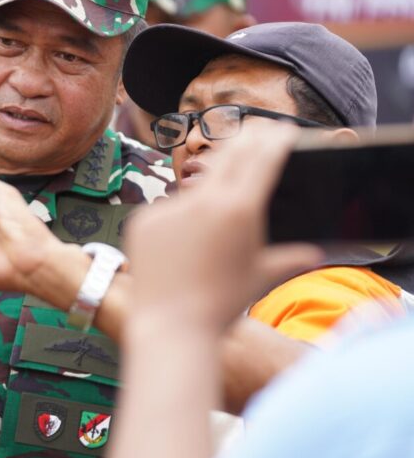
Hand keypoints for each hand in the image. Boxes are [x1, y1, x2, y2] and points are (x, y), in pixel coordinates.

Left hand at [125, 123, 322, 332]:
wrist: (171, 326)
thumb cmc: (221, 305)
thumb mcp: (262, 277)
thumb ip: (291, 258)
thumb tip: (314, 252)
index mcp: (239, 210)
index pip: (260, 160)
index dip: (272, 141)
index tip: (280, 131)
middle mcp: (203, 201)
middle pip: (228, 159)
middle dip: (244, 145)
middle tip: (255, 136)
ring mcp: (169, 208)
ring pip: (195, 190)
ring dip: (208, 193)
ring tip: (215, 218)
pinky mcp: (143, 219)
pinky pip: (166, 212)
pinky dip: (178, 222)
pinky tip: (182, 246)